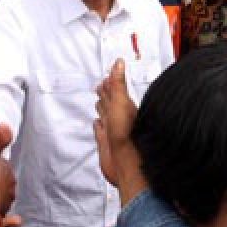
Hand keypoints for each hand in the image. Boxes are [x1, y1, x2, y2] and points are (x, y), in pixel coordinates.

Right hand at [92, 60, 141, 197]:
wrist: (127, 163)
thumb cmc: (128, 135)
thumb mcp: (121, 103)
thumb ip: (118, 84)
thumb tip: (119, 62)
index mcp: (122, 106)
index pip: (114, 90)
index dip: (110, 82)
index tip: (107, 74)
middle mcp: (118, 117)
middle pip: (109, 102)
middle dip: (105, 93)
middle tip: (101, 84)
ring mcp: (112, 130)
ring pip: (105, 115)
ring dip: (102, 107)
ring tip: (99, 100)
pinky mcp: (106, 143)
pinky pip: (100, 131)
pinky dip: (98, 126)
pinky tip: (98, 124)